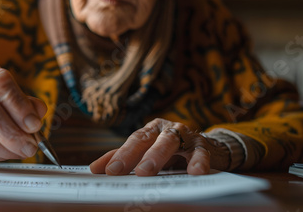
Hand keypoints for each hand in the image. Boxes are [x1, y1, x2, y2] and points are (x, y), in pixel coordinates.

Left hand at [90, 119, 230, 175]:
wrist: (207, 147)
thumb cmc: (171, 151)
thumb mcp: (147, 152)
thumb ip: (122, 158)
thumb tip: (94, 169)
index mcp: (150, 131)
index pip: (132, 141)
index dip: (120, 155)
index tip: (108, 171)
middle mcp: (165, 129)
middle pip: (147, 139)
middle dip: (132, 155)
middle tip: (119, 170)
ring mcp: (184, 135)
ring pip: (169, 142)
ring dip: (157, 155)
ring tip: (147, 171)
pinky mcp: (203, 145)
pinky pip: (200, 152)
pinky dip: (198, 161)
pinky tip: (195, 172)